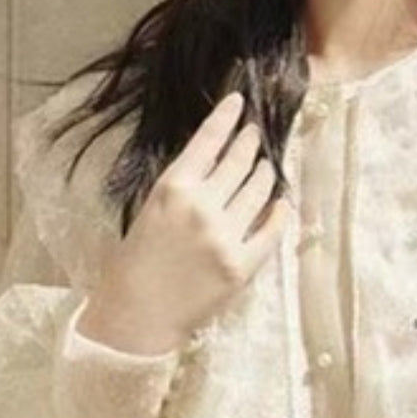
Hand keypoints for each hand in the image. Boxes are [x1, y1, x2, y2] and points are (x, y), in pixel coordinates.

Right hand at [76, 91, 289, 355]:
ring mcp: (225, 236)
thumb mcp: (150, 210)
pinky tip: (281, 204)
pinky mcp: (242, 265)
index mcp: (173, 187)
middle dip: (251, 143)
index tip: (239, 103)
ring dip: (265, 174)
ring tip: (266, 168)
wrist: (138, 315)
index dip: (227, 117)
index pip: (208, 140)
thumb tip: (216, 164)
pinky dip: (279, 213)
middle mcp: (202, 206)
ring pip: (259, 191)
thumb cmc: (135, 263)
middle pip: (240, 161)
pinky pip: (271, 231)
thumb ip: (183, 187)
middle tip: (256, 135)